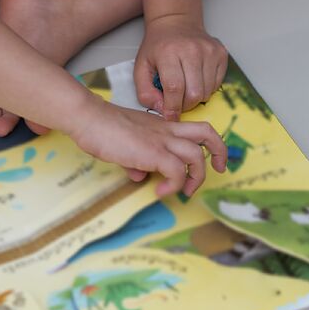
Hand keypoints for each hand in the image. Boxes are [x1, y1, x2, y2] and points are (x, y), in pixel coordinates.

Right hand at [67, 98, 226, 196]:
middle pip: (207, 133)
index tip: (207, 160)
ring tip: (184, 191)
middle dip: (219, 152)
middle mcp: (167, 131)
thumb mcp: (123, 145)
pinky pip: (177, 172)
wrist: (89, 118)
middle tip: (218, 170)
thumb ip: (135, 160)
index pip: (194, 128)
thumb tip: (139, 175)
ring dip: (196, 177)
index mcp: (162, 126)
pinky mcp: (153, 153)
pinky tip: (160, 191)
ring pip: (196, 156)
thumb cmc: (100, 128)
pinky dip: (174, 185)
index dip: (207, 143)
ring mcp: (161, 140)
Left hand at [135, 15, 227, 119]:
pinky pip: (217, 84)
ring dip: (196, 97)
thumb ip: (145, 92)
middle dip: (185, 105)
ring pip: (207, 91)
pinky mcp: (221, 53)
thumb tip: (161, 110)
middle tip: (177, 102)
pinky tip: (195, 79)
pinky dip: (206, 88)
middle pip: (194, 93)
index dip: (173, 108)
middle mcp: (192, 50)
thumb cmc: (158, 46)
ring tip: (185, 87)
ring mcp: (209, 51)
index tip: (171, 117)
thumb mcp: (141, 67)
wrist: (176, 22)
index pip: (174, 88)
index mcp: (168, 52)